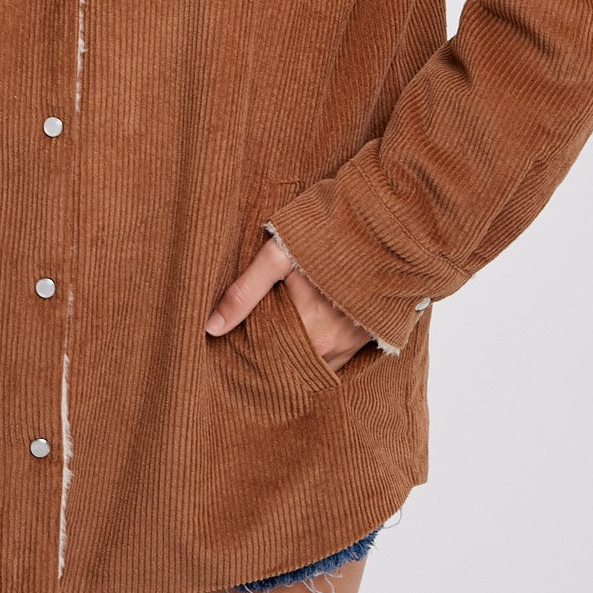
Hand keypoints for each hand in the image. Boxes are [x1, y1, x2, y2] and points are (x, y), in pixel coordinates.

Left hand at [204, 235, 372, 374]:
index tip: (235, 343)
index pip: (270, 358)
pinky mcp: (368, 336)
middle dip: (272, 355)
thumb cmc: (327, 236)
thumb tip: (212, 327)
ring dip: (297, 354)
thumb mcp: (278, 256)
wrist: (381, 227)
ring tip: (278, 335)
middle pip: (293, 365)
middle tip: (253, 338)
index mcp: (309, 333)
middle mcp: (333, 348)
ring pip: (315, 364)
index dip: (251, 351)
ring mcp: (353, 345)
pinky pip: (338, 358)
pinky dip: (320, 351)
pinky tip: (305, 333)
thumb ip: (245, 292)